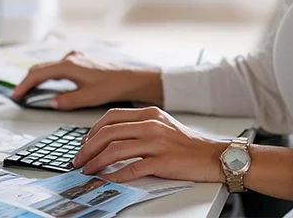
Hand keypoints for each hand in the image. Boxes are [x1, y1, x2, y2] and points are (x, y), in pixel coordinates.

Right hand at [10, 51, 161, 109]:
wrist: (128, 78)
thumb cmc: (111, 86)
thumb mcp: (88, 98)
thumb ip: (67, 101)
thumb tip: (50, 102)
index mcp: (69, 66)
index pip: (38, 74)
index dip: (24, 85)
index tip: (16, 96)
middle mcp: (69, 59)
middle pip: (40, 68)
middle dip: (27, 81)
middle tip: (18, 95)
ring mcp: (73, 59)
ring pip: (47, 67)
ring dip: (36, 78)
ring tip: (28, 91)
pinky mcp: (78, 62)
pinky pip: (56, 67)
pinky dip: (47, 75)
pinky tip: (47, 85)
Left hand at [71, 106, 228, 183]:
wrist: (214, 156)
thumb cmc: (187, 144)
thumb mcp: (162, 125)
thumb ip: (139, 127)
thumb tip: (110, 138)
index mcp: (149, 113)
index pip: (111, 117)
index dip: (92, 131)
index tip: (83, 143)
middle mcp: (151, 125)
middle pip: (108, 134)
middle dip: (88, 148)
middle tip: (78, 160)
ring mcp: (157, 143)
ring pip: (116, 150)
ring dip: (97, 162)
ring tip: (88, 170)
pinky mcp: (162, 161)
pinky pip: (133, 168)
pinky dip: (116, 175)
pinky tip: (108, 179)